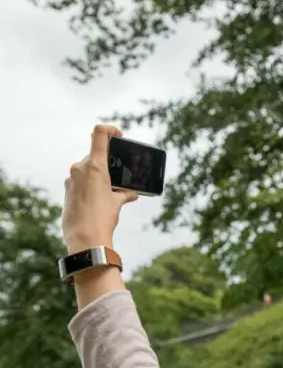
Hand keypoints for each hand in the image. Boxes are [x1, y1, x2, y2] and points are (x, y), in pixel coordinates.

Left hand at [62, 125, 137, 253]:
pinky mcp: (67, 190)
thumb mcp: (117, 202)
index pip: (99, 134)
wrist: (85, 238)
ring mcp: (71, 179)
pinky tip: (98, 200)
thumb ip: (124, 193)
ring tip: (110, 192)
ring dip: (99, 176)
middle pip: (95, 156)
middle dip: (108, 163)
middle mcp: (80, 168)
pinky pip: (81, 181)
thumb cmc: (102, 218)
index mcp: (94, 166)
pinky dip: (90, 186)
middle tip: (118, 176)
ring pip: (87, 170)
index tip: (118, 135)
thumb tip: (130, 194)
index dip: (110, 130)